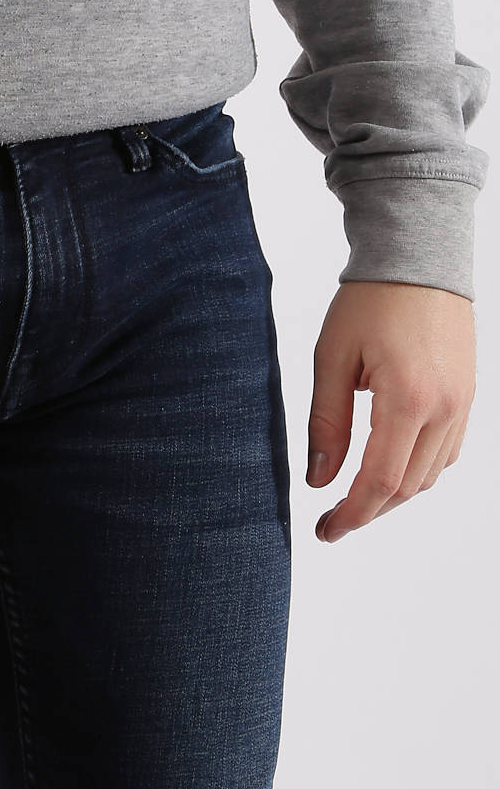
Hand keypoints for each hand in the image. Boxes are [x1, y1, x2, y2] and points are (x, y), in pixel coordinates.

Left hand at [306, 280, 475, 541]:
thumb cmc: (370, 301)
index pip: (379, 482)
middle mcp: (445, 408)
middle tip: (332, 523)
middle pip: (407, 487)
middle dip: (368, 512)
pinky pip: (446, 452)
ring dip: (393, 495)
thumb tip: (319, 480)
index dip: (351, 515)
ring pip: (430, 475)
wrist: (420, 257)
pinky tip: (388, 468)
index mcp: (408, 400)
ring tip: (354, 499)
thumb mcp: (331, 359)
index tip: (326, 531)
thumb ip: (326, 423)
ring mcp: (463, 403)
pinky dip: (417, 471)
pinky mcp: (468, 396)